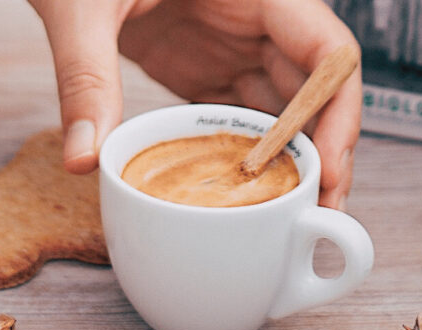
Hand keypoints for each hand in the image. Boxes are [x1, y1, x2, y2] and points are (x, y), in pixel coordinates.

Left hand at [29, 0, 361, 209]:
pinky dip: (255, 153)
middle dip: (326, 152)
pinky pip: (245, 112)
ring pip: (289, 105)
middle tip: (319, 216)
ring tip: (298, 216)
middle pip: (318, 88)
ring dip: (296, 159)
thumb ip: (87, 75)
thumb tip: (88, 158)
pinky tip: (255, 195)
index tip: (325, 171)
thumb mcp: (81, 7)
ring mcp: (234, 43)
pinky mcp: (207, 67)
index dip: (340, 113)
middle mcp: (258, 16)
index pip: (328, 51)